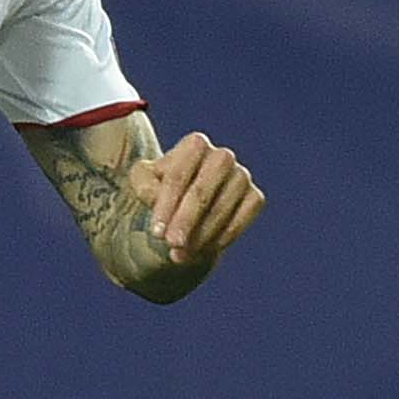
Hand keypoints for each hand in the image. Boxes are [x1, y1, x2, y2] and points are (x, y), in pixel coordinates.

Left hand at [129, 132, 263, 265]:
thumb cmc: (160, 188)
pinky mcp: (255, 197)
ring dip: (201, 234)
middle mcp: (223, 156)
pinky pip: (243, 218)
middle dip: (187, 219)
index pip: (178, 175)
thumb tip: (157, 198)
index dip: (166, 206)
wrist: (186, 204)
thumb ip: (144, 185)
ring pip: (223, 207)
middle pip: (203, 189)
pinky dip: (223, 237)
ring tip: (180, 254)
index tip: (156, 233)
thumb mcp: (143, 182)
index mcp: (195, 144)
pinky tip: (202, 252)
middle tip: (172, 244)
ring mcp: (242, 175)